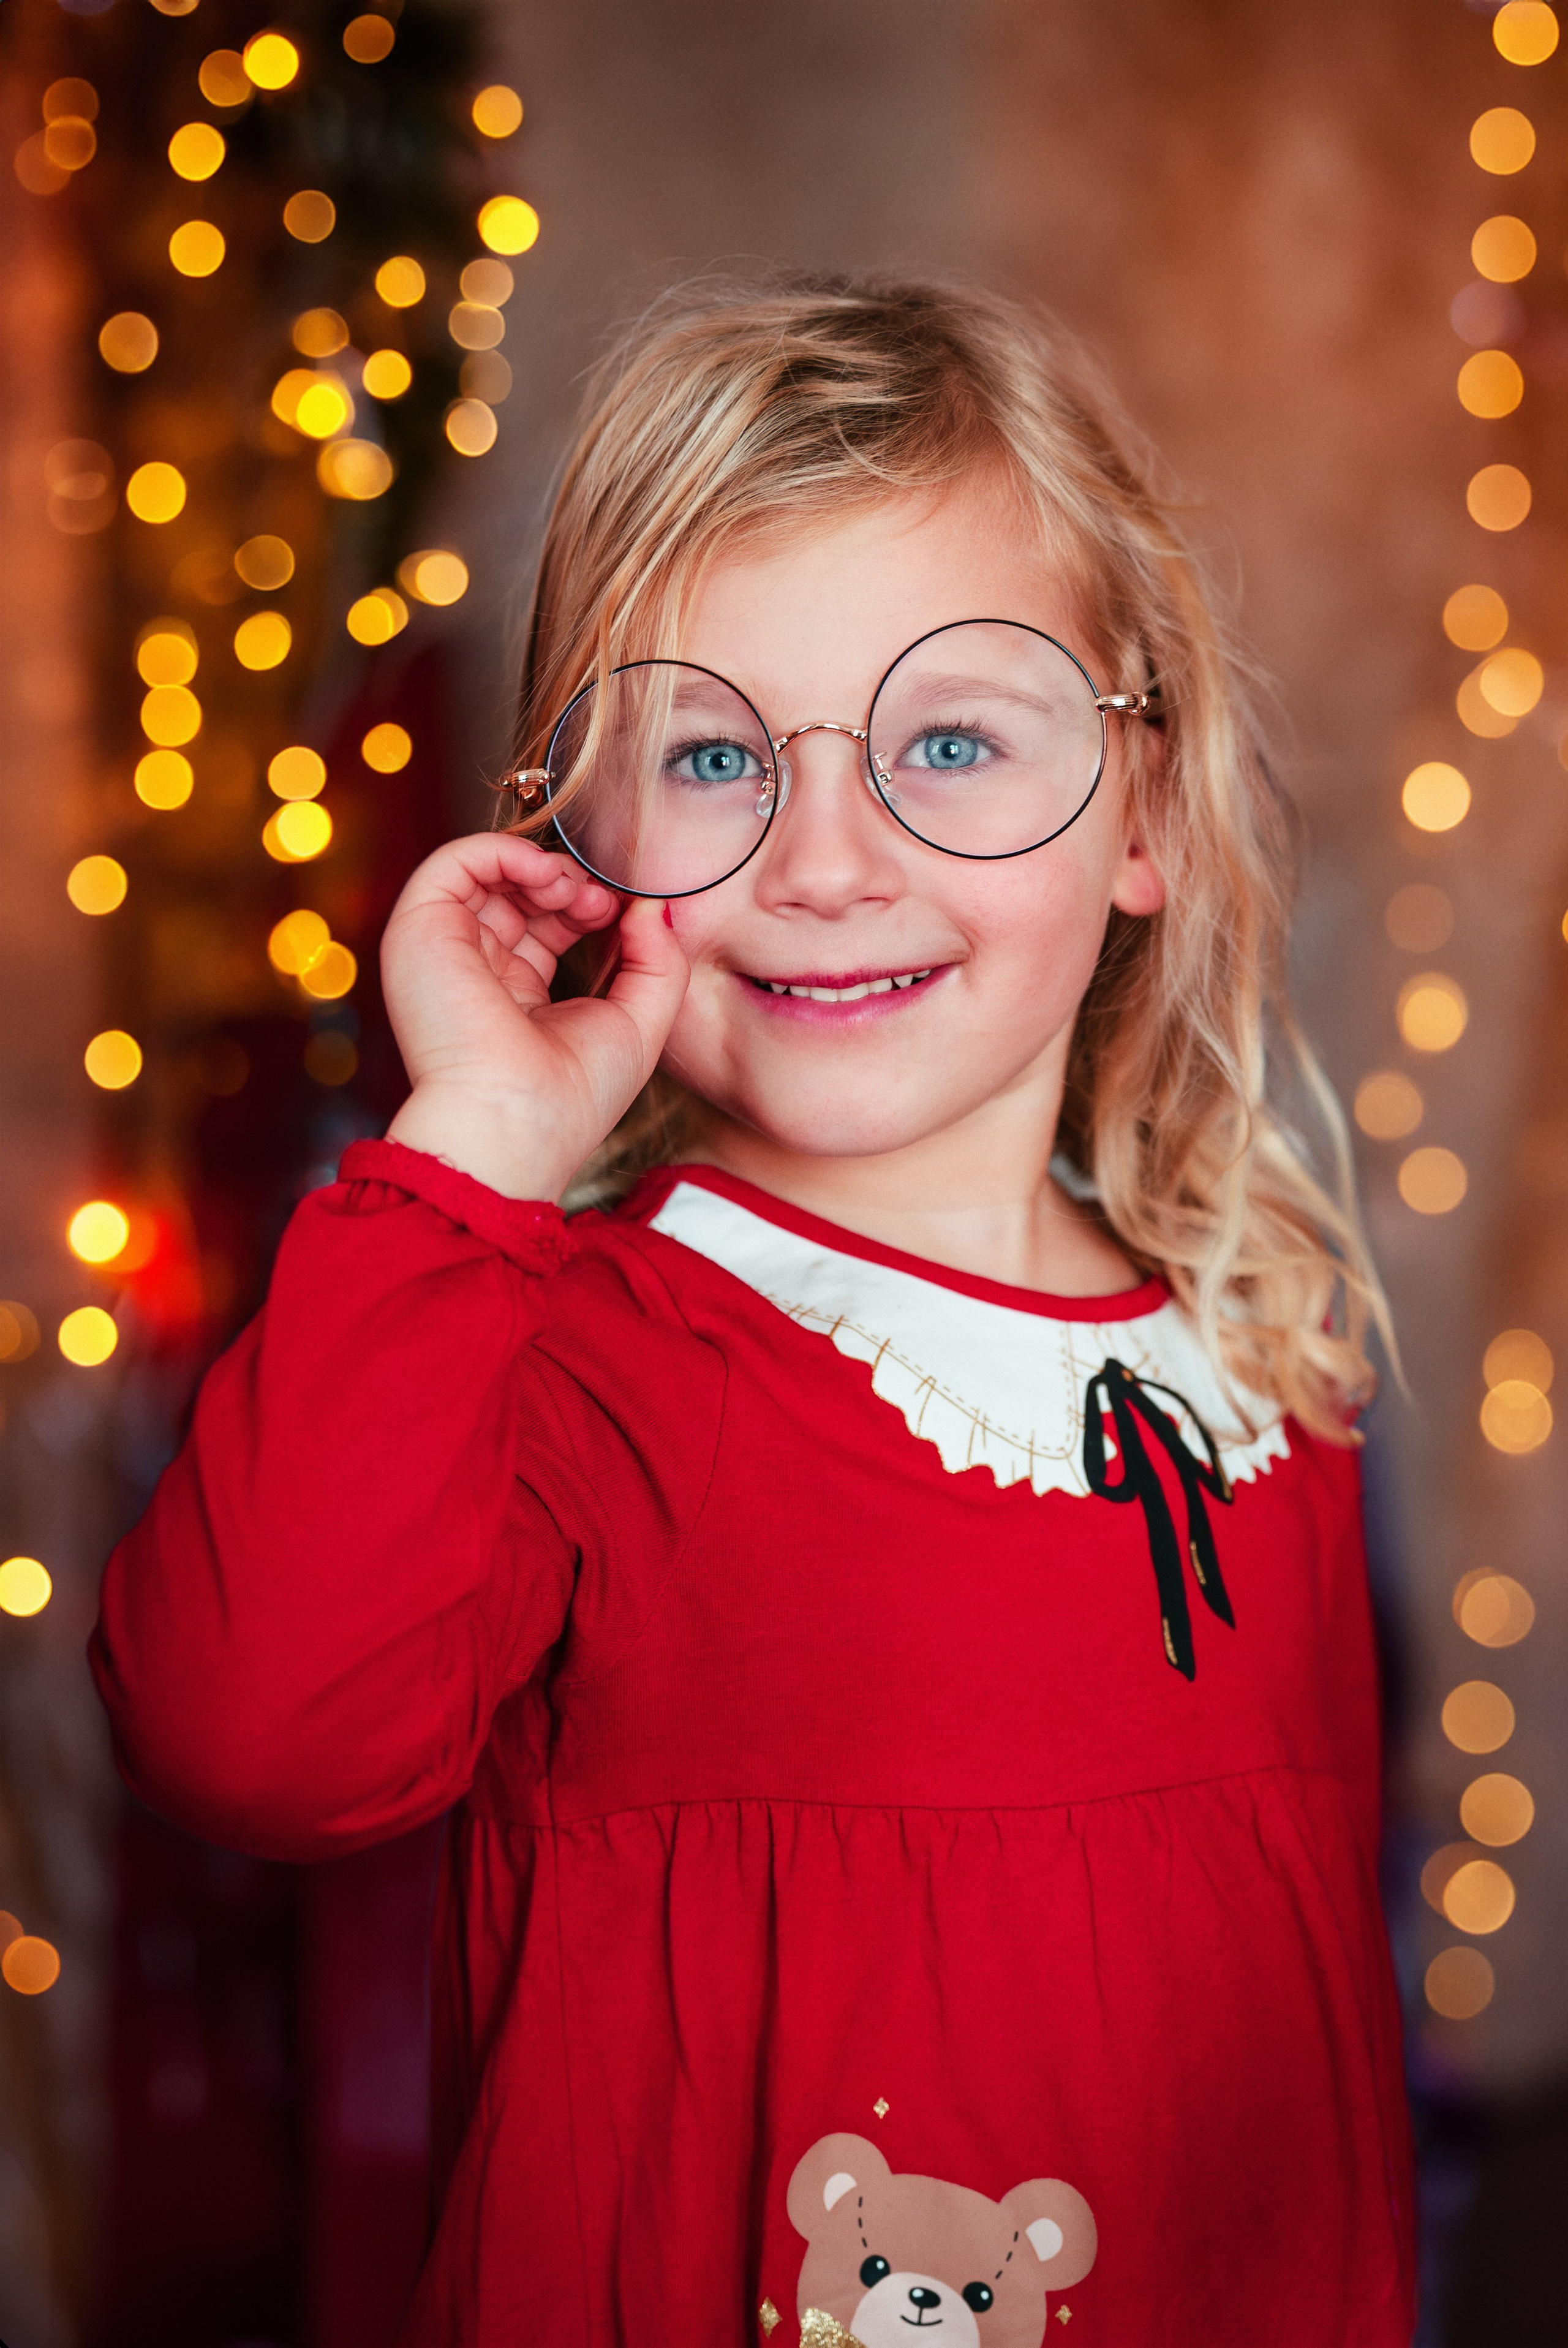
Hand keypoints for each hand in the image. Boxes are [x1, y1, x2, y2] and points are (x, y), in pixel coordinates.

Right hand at [381, 832, 688, 1198]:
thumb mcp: (640, 1022)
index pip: (546, 927)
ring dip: (541, 867)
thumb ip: (659, 960)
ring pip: (487, 873)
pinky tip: (547, 875)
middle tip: (602, 901)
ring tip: (575, 890)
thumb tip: (653, 905)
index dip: (587, 906)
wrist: (514, 1123)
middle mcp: (475, 972)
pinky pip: (454, 861)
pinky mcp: (420, 930)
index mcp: (514, 998)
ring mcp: (444, 950)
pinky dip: (505, 851)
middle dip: (568, 884)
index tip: (624, 913)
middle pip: (519, 896)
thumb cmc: (572, 1095)